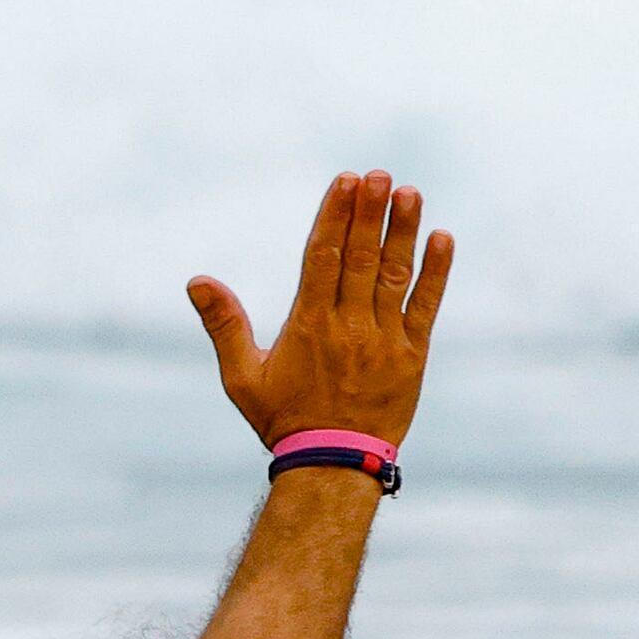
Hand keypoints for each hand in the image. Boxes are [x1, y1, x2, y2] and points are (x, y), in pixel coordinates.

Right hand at [190, 172, 452, 453]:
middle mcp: (348, 326)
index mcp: (307, 325)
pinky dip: (435, 273)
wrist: (333, 464)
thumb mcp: (241, 376)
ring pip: (394, 275)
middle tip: (379, 174)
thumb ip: (223, 325)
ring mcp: (383, 339)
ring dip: (402, 232)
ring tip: (409, 192)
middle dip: (369, 212)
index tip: (345, 182)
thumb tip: (197, 281)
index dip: (335, 216)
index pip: (323, 258)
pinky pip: (425, 307)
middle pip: (360, 257)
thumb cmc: (282, 418)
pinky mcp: (412, 355)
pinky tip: (442, 239)